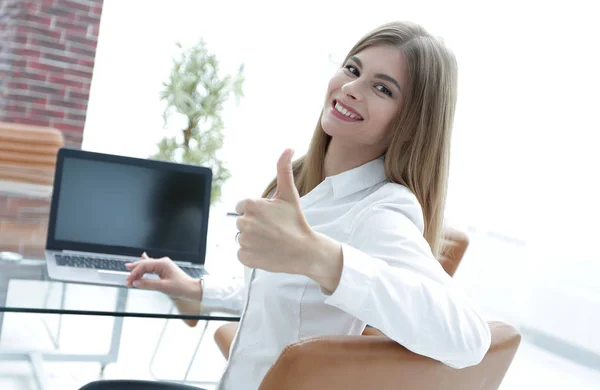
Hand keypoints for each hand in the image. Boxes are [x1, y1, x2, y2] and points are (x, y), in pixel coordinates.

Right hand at [125, 253, 201, 300]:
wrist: (191, 289)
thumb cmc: (181, 287)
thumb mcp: (163, 287)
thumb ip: (148, 284)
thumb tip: (136, 283)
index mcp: (163, 264)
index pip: (144, 266)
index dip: (134, 273)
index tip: (129, 281)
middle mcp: (163, 262)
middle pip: (144, 264)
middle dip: (135, 271)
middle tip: (127, 279)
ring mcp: (164, 265)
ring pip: (148, 265)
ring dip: (139, 270)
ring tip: (129, 270)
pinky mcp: (165, 269)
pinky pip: (152, 266)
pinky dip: (146, 265)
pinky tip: (143, 257)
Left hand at [235, 149, 341, 285]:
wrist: (305, 251)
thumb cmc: (296, 222)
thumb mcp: (289, 194)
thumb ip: (283, 169)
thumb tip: (289, 147)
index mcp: (251, 205)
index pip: (242, 207)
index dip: (256, 212)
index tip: (270, 218)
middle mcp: (244, 222)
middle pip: (241, 222)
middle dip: (254, 225)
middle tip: (273, 230)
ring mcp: (244, 241)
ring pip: (242, 238)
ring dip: (253, 240)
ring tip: (271, 241)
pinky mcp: (245, 257)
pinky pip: (242, 253)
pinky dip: (252, 254)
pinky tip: (267, 251)